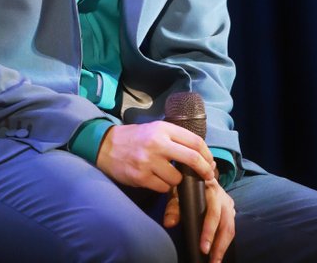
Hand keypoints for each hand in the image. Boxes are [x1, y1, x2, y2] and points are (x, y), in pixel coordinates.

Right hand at [96, 121, 214, 191]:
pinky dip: (164, 186)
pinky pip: (163, 188)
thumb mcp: (155, 129)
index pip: (194, 141)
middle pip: (192, 159)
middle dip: (204, 170)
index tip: (210, 163)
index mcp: (163, 129)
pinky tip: (157, 179)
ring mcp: (148, 161)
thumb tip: (199, 154)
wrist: (106, 145)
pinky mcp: (141, 177)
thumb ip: (174, 138)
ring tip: (169, 175)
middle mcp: (157, 143)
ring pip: (177, 178)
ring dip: (178, 180)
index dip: (207, 154)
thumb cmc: (135, 137)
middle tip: (208, 176)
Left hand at [163, 177, 235, 261]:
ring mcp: (228, 203)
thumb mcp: (177, 191)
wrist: (194, 174)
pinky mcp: (230, 210)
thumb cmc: (185, 184)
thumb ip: (173, 206)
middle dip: (219, 245)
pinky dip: (224, 242)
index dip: (209, 231)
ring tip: (215, 261)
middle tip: (211, 260)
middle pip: (225, 223)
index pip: (213, 212)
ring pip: (230, 228)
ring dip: (223, 246)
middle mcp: (222, 195)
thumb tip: (169, 223)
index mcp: (210, 188)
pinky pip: (230, 228)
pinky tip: (218, 252)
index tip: (204, 247)